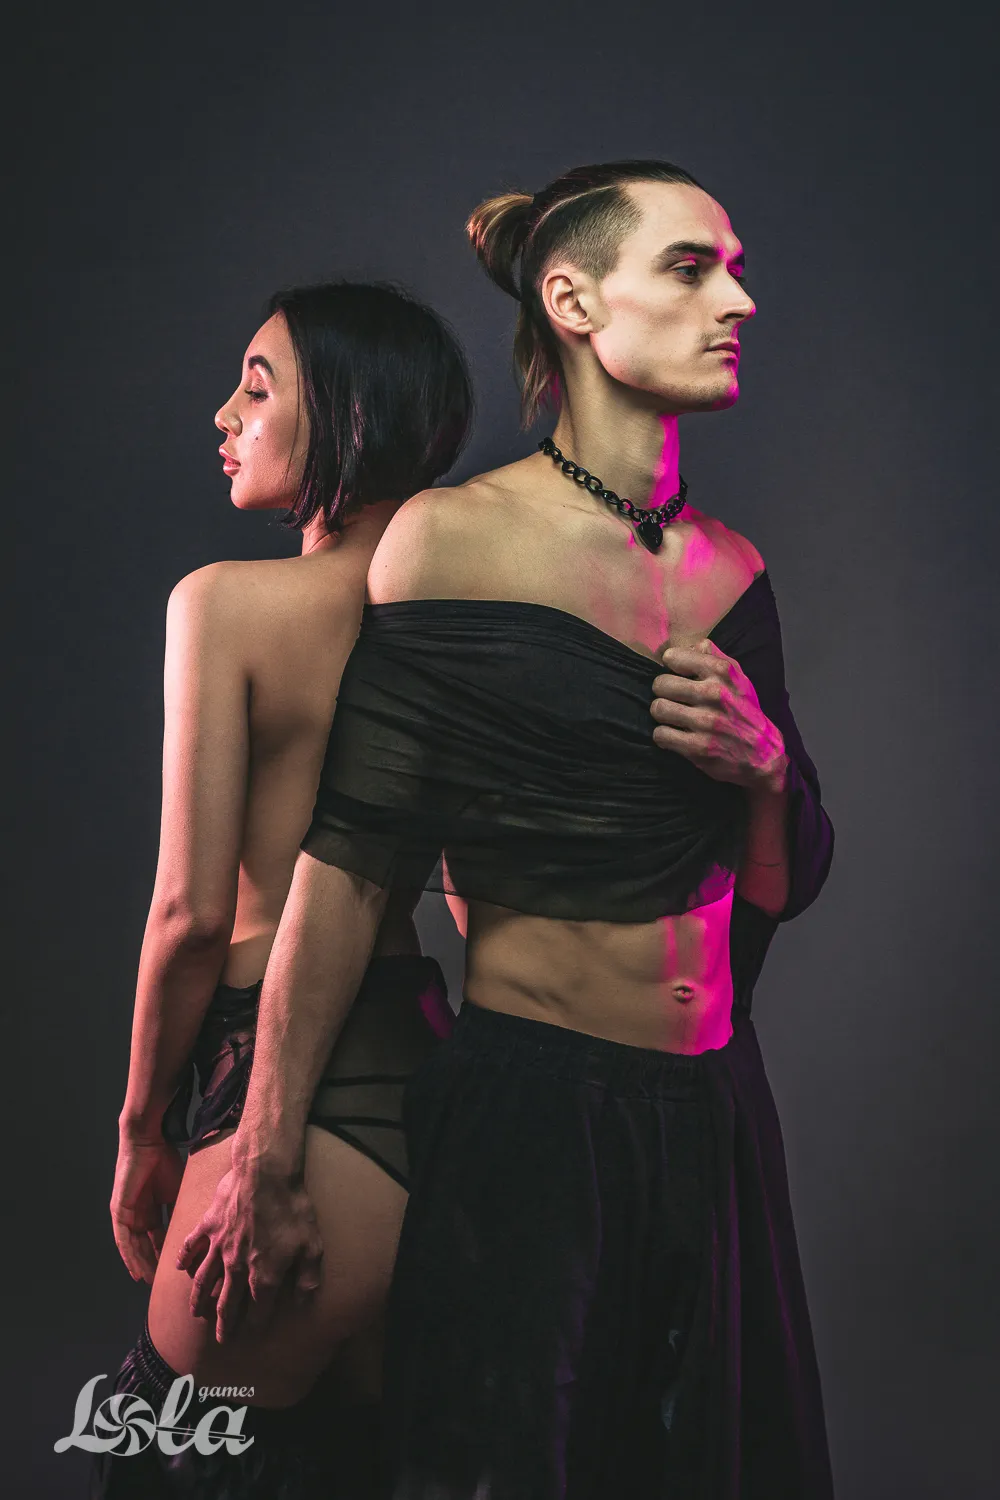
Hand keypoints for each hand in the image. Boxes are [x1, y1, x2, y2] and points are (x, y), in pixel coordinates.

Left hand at [111, 1131, 184, 1283]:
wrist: (150, 1141)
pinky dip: (128, 1255)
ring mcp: (126, 1213)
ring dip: (139, 1264)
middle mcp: (137, 1213)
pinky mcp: (119, 1211)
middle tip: (159, 1283)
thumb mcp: (177, 1191)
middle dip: (150, 1263)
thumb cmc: (165, 1160)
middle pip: (143, 1245)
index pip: (156, 1237)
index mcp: (151, 1207)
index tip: (171, 1270)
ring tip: (148, 1281)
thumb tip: (195, 1228)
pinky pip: (123, 1239)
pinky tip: (134, 1269)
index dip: (162, 1254)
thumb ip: (180, 1210)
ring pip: (132, 1246)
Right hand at [176, 1158, 322, 1343]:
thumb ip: (308, 1277)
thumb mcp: (311, 1245)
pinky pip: (191, 1245)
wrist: (266, 1172)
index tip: (252, 1334)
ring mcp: (219, 1246)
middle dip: (224, 1323)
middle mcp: (237, 1267)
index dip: (256, 1324)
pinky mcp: (208, 1224)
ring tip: (195, 1313)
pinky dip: (183, 1258)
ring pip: (204, 1280)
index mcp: (263, 1275)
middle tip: (220, 1339)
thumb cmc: (292, 1207)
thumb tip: (304, 1302)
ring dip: (199, 1300)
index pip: (259, 1309)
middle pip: (227, 1302)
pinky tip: (179, 1268)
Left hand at [650, 639, 786, 791]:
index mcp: (722, 671)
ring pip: (658, 708)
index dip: (671, 666)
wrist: (764, 754)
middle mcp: (714, 693)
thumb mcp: (739, 678)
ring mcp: (705, 721)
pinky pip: (660, 734)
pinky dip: (663, 736)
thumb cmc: (745, 711)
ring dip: (662, 714)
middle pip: (660, 683)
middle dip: (663, 692)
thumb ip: (714, 656)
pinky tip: (673, 735)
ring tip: (672, 717)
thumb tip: (688, 646)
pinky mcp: (697, 747)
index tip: (677, 675)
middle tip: (672, 699)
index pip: (673, 657)